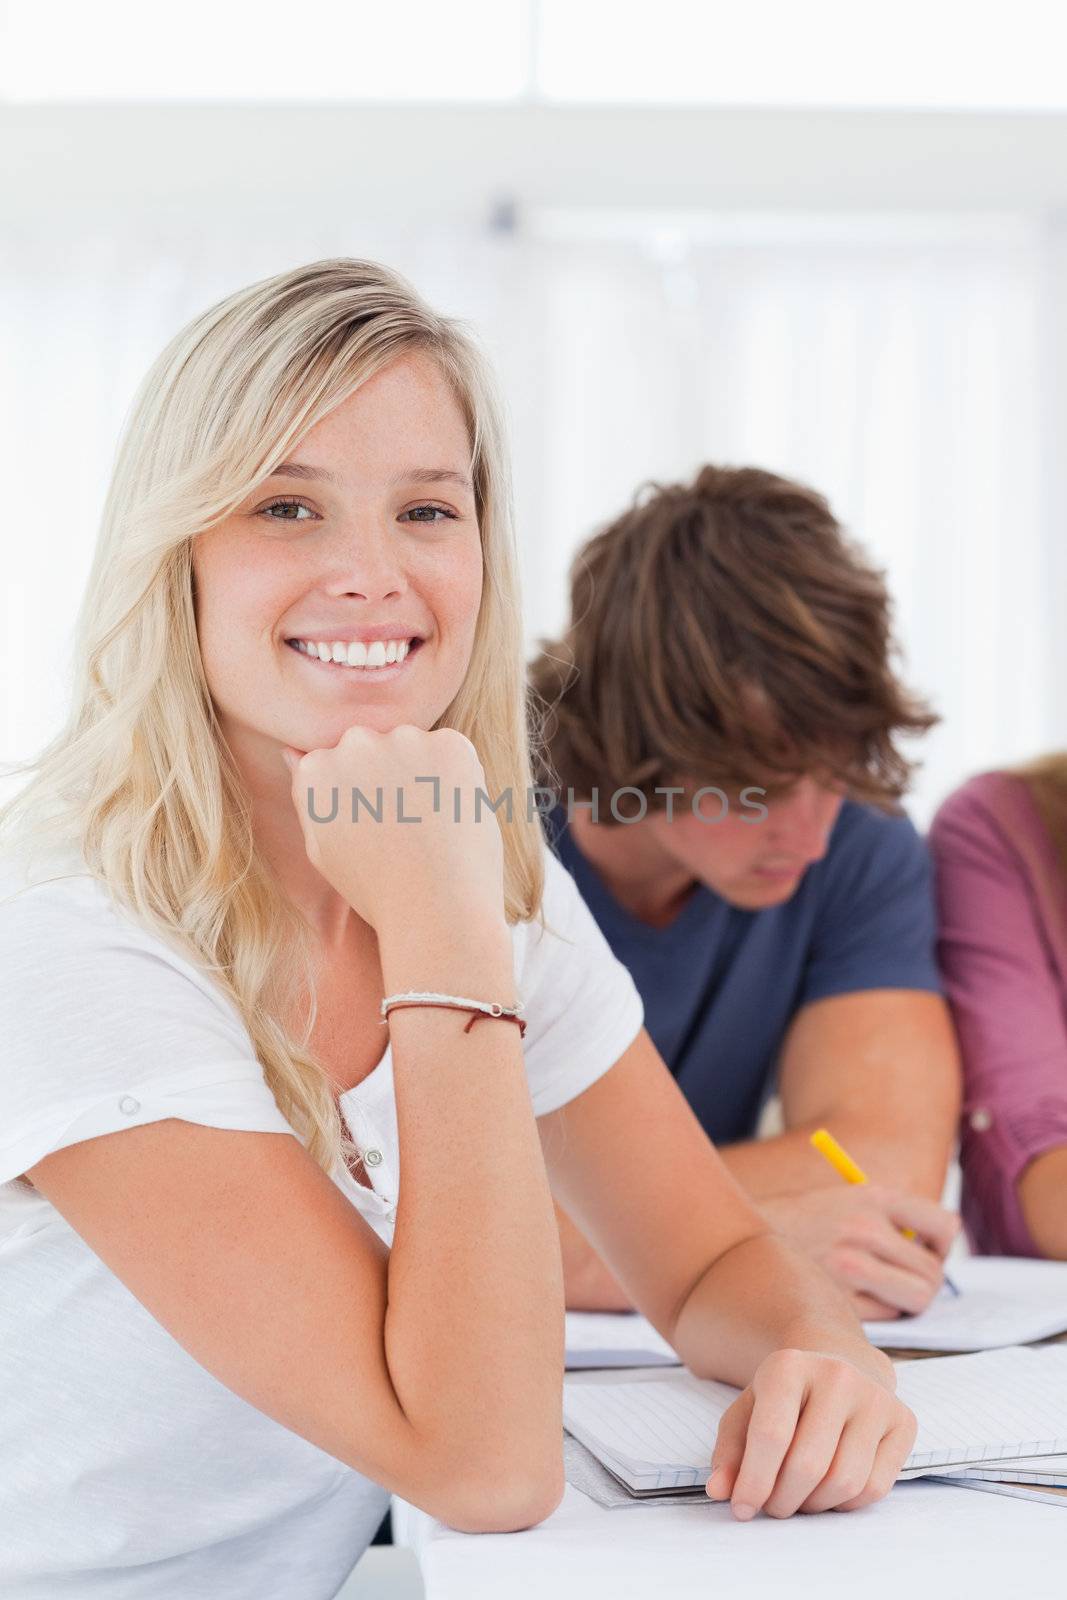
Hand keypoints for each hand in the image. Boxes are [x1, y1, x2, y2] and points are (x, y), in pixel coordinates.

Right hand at [281, 724, 506, 937]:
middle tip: (406, 828)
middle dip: (389, 775)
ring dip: (423, 773)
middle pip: (373, 746)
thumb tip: (292, 752)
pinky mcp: (449, 744)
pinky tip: (452, 818)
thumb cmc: (376, 890)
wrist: (434, 911)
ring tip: (430, 827)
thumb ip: (308, 795)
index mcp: (316, 769)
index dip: (361, 797)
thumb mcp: (322, 849)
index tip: (376, 828)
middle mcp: (354, 744)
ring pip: (414, 746)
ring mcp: (403, 740)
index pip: (337, 761)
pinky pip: (451, 751)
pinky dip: (456, 777)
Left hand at [706, 1349, 915, 1517]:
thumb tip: (719, 1491)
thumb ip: (730, 1450)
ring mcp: (876, 1397)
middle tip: (772, 1507)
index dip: (754, 1481)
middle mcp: (838, 1375)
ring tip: (798, 1499)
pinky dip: (846, 1504)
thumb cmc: (786, 1396)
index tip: (742, 1508)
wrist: (839, 1362)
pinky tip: (829, 1491)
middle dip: (783, 1500)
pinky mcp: (904, 1421)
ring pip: (845, 1481)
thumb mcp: (748, 1410)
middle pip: (808, 1464)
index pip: (771, 1435)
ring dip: (815, 1506)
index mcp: (790, 1365)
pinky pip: (875, 1487)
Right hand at [760, 1186, 960, 1319]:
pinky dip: (880, 1312)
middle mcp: (864, 1228)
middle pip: (932, 1273)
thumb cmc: (805, 1223)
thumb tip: (936, 1251)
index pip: (943, 1226)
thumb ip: (890, 1219)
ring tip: (884, 1292)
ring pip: (916, 1299)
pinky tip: (857, 1299)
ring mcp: (850, 1265)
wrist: (743, 1237)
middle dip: (926, 1282)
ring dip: (907, 1301)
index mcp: (872, 1197)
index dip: (942, 1246)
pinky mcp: (837, 1298)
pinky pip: (886, 1316)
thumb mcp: (848, 1200)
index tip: (928, 1252)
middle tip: (906, 1281)